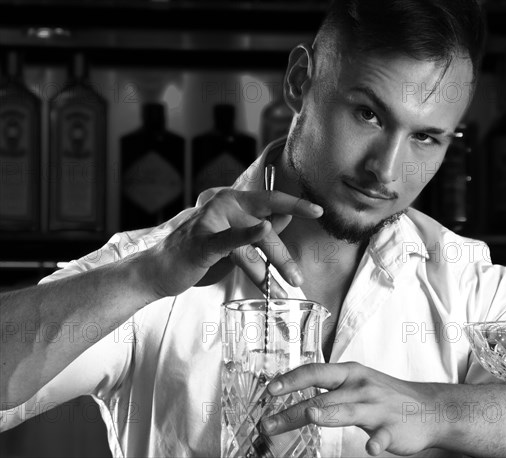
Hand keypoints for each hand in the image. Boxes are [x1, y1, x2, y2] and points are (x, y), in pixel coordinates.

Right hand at [142, 188, 322, 298]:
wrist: (160, 269)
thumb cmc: (198, 252)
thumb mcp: (234, 236)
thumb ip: (258, 225)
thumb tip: (286, 216)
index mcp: (233, 201)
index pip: (270, 200)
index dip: (296, 204)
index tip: (319, 210)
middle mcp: (224, 204)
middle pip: (265, 225)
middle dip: (282, 256)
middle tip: (298, 278)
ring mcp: (211, 220)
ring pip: (251, 243)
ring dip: (268, 268)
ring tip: (282, 288)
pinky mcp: (202, 241)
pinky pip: (229, 240)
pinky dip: (247, 235)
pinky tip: (264, 230)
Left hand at [261, 362, 440, 456]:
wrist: (430, 408)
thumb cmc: (385, 395)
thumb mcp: (357, 382)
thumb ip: (330, 388)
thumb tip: (296, 393)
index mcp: (349, 374)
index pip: (314, 372)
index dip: (291, 379)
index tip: (270, 389)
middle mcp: (360, 387)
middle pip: (321, 398)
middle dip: (292, 411)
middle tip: (268, 424)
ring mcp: (377, 407)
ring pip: (347, 411)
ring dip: (328, 414)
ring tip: (310, 417)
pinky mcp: (393, 428)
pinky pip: (383, 437)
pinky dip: (377, 443)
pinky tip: (371, 449)